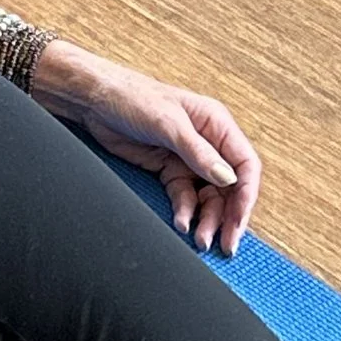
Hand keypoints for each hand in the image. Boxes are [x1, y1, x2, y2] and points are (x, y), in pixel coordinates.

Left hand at [34, 42, 261, 256]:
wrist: (94, 100)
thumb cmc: (133, 97)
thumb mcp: (168, 124)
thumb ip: (199, 153)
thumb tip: (228, 179)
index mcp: (216, 125)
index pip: (245, 165)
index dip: (246, 194)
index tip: (239, 219)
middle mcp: (207, 143)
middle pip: (229, 187)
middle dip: (229, 216)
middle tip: (226, 243)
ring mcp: (188, 158)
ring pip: (208, 197)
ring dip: (207, 219)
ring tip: (201, 241)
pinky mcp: (168, 170)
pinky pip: (184, 197)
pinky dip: (185, 212)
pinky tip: (180, 223)